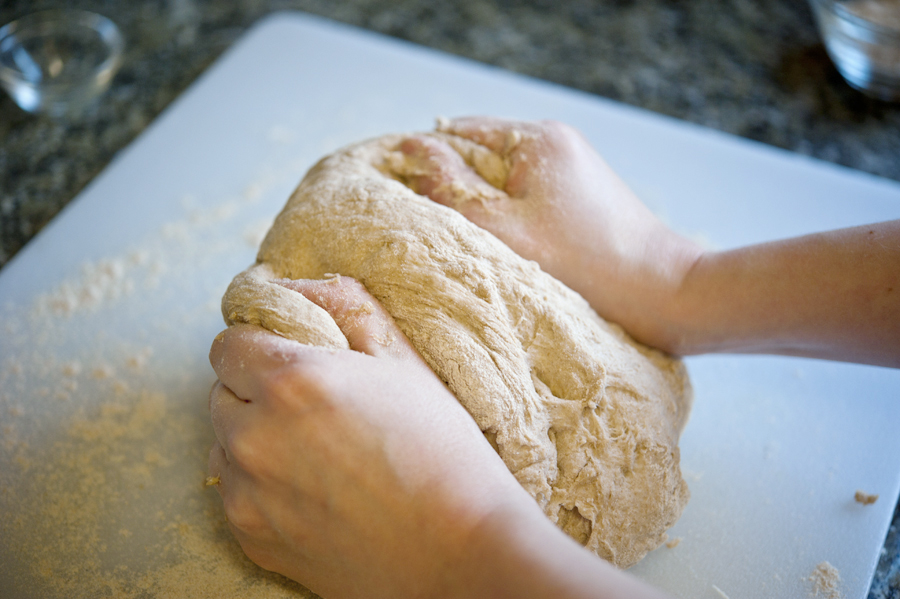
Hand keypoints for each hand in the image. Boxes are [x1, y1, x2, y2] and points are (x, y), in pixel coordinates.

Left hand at [207, 276, 533, 597]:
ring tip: (312, 451)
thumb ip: (348, 307)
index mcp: (291, 381)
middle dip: (254, 389)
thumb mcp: (405, 362)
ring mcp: (247, 495)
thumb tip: (299, 286)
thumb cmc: (440, 451)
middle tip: (310, 405)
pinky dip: (258, 486)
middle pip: (221, 392)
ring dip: (251, 437)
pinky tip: (312, 490)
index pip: (228, 343)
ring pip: (222, 445)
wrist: (458, 553)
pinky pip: (233, 494)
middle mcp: (254, 437)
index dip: (259, 343)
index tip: (287, 354)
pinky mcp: (252, 539)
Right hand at [398, 116, 703, 349]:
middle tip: (430, 229)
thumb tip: (412, 152)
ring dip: (481, 210)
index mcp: (535, 139)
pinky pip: (527, 204)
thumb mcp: (502, 228)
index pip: (457, 133)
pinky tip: (503, 254)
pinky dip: (508, 224)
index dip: (423, 160)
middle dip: (453, 188)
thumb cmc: (585, 266)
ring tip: (468, 247)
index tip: (399, 196)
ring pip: (502, 185)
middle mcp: (556, 146)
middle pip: (479, 157)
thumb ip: (452, 188)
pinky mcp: (581, 203)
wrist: (665, 295)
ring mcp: (571, 174)